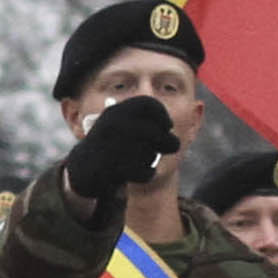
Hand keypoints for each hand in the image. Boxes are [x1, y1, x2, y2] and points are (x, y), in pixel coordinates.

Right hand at [62, 92, 183, 205]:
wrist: (83, 168)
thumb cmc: (111, 144)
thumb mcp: (122, 123)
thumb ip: (146, 117)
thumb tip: (195, 108)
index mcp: (115, 111)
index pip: (148, 103)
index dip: (162, 114)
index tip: (167, 125)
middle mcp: (112, 125)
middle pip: (155, 132)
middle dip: (169, 141)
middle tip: (172, 145)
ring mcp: (110, 147)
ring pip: (150, 153)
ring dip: (153, 158)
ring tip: (144, 160)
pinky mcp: (111, 169)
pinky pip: (144, 172)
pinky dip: (147, 174)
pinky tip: (142, 173)